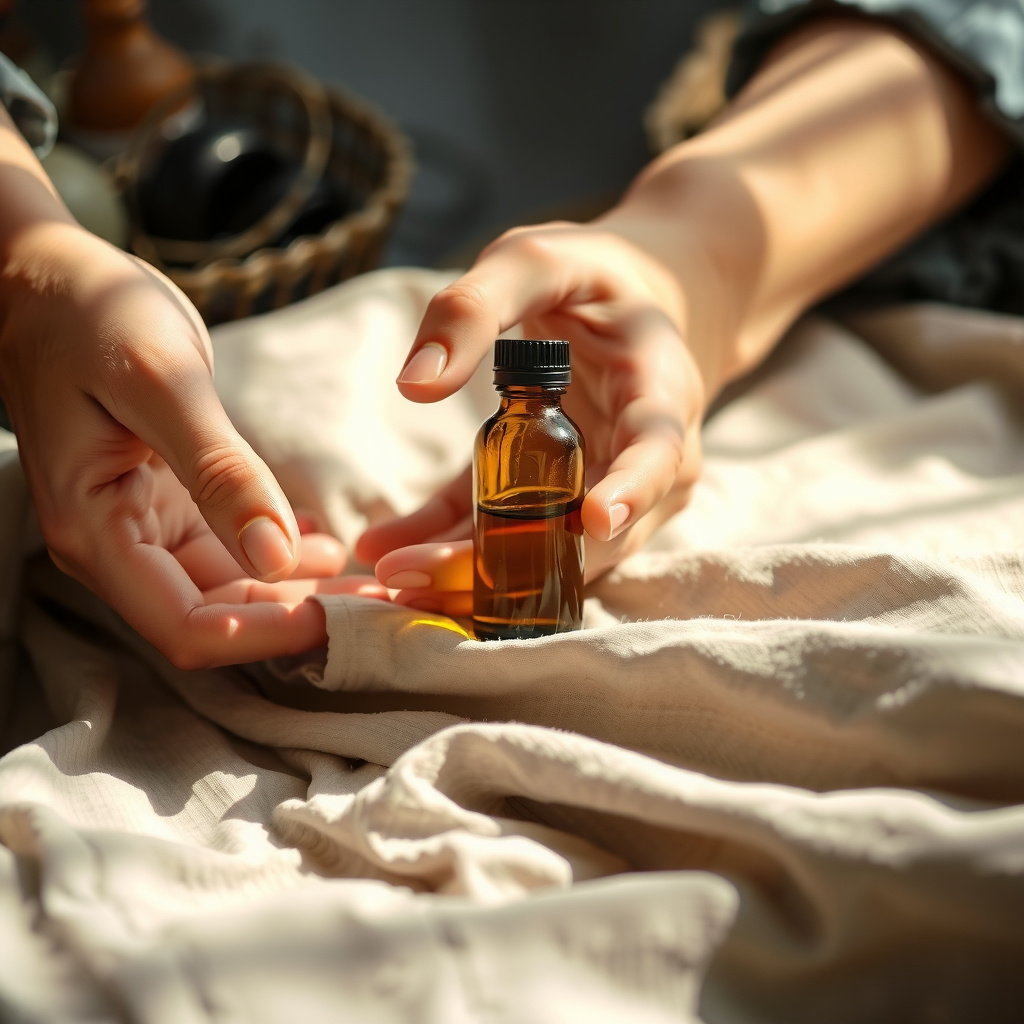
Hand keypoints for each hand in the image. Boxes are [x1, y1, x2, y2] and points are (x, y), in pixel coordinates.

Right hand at [0, 222, 385, 666]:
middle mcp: (116, 545)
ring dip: (298, 591)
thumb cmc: (90, 317)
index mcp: (97, 532)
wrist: (52, 281)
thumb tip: (277, 557)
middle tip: (381, 604)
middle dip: (299, 617)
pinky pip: (230, 549)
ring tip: (369, 578)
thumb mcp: (163, 385)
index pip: (190, 626)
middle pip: (218, 616)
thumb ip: (220, 473)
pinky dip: (280, 553)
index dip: (270, 633)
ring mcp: (143, 527)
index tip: (346, 616)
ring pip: (230, 588)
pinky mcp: (168, 504)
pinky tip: (328, 544)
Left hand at [356, 218, 720, 616]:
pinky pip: (513, 535)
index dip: (633, 489)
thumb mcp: (535, 260)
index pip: (659, 451)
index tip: (595, 519)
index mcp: (660, 390)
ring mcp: (613, 491)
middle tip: (414, 575)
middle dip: (507, 562)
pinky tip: (387, 549)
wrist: (631, 306)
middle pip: (592, 532)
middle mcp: (651, 460)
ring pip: (552, 554)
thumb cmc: (589, 276)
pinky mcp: (563, 500)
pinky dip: (452, 546)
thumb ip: (476, 307)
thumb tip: (415, 385)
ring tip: (388, 577)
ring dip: (472, 574)